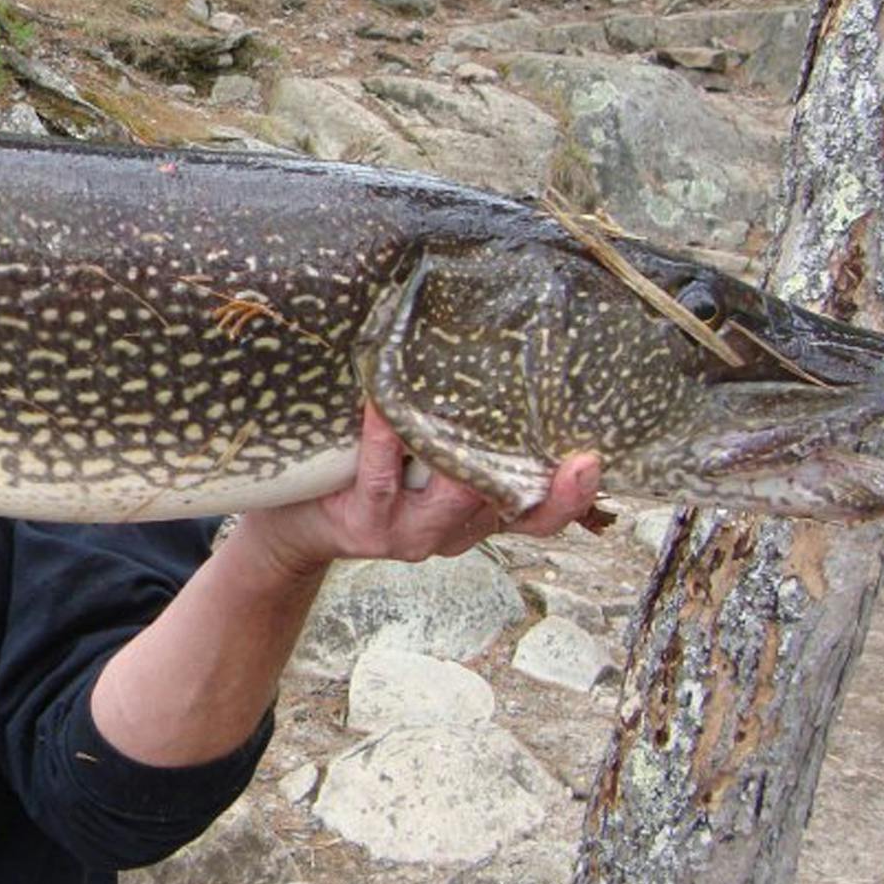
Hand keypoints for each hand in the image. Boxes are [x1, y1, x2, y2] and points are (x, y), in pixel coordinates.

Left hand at [238, 404, 600, 582]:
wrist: (292, 529)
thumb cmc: (358, 479)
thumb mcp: (416, 466)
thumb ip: (454, 433)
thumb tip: (485, 350)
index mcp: (473, 517)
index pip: (538, 516)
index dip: (570, 496)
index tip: (591, 460)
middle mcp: (451, 531)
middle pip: (506, 502)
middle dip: (526, 456)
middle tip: (539, 403)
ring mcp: (410, 533)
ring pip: (455, 493)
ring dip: (461, 443)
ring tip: (465, 391)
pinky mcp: (366, 524)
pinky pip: (383, 475)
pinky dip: (386, 433)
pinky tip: (382, 400)